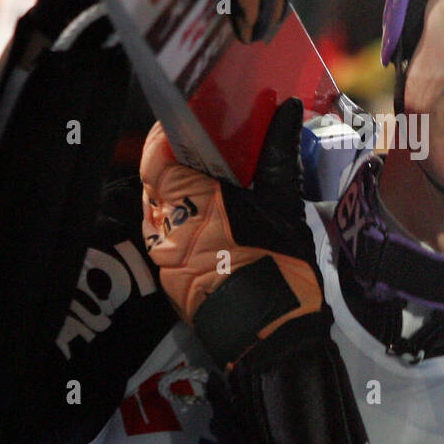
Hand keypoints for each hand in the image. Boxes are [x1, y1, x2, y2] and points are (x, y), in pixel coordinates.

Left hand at [141, 98, 325, 367]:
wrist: (272, 335)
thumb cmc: (278, 265)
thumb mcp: (282, 204)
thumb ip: (278, 152)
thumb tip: (289, 109)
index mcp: (189, 202)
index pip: (154, 157)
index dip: (165, 136)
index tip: (190, 122)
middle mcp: (165, 226)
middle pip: (156, 181)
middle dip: (176, 162)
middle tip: (210, 148)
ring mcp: (162, 254)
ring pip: (159, 208)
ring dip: (179, 191)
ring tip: (213, 182)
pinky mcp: (167, 276)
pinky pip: (165, 235)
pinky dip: (182, 219)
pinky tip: (212, 217)